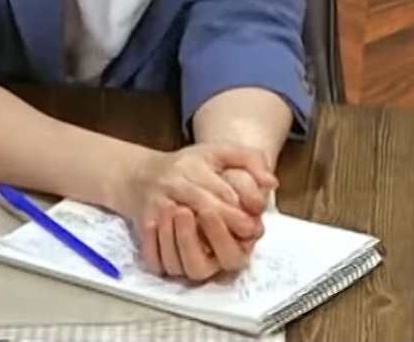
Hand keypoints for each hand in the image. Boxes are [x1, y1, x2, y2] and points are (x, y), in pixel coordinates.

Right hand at [122, 144, 277, 281]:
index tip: (254, 226)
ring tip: (216, 255)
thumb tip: (272, 183)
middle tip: (244, 240)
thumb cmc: (188, 166)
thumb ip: (251, 160)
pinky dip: (172, 260)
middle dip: (227, 228)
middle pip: (203, 209)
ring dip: (199, 247)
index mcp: (193, 166)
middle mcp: (173, 184)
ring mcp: (155, 207)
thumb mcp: (219, 151)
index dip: (240, 211)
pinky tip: (190, 261)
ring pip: (178, 233)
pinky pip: (155, 251)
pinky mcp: (142, 227)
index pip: (221, 191)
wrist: (141, 175)